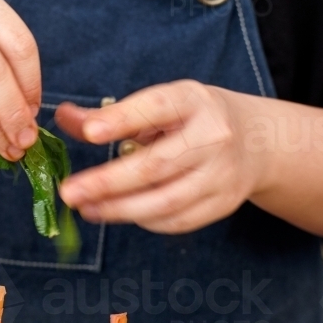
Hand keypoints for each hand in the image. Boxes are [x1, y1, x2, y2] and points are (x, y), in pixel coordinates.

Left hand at [57, 80, 265, 233]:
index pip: (156, 109)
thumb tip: (64, 118)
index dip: (122, 121)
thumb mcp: (160, 104)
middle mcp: (212, 137)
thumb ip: (111, 115)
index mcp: (193, 101)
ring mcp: (221, 174)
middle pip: (156, 165)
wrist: (257, 141)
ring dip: (119, 209)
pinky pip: (177, 220)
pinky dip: (144, 220)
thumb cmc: (194, 118)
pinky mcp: (222, 203)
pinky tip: (118, 214)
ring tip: (86, 209)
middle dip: (108, 182)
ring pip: (165, 201)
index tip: (89, 133)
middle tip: (70, 191)